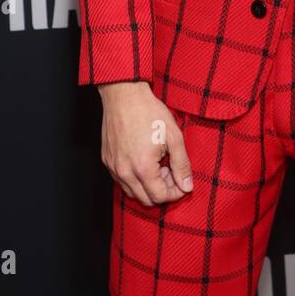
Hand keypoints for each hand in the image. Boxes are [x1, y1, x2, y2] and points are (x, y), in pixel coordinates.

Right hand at [98, 81, 192, 206]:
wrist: (124, 95)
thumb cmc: (149, 113)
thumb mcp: (174, 137)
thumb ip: (182, 165)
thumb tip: (187, 186)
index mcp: (143, 168)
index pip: (160, 197)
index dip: (175, 192)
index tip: (181, 181)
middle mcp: (125, 173)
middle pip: (146, 200)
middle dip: (162, 190)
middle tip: (169, 170)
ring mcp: (113, 168)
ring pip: (132, 192)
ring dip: (147, 186)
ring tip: (157, 164)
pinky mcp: (107, 161)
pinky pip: (121, 181)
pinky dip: (134, 178)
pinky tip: (143, 160)